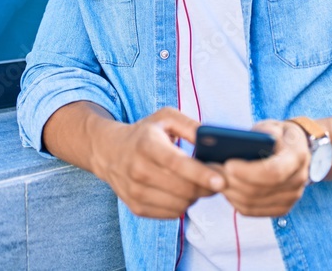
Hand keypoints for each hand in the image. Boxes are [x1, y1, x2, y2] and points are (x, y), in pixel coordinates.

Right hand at [92, 107, 225, 218]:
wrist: (109, 152)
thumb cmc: (145, 132)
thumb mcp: (165, 117)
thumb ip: (191, 126)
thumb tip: (214, 141)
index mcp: (147, 145)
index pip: (177, 164)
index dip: (201, 174)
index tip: (222, 181)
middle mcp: (138, 170)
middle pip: (183, 189)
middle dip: (207, 187)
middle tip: (219, 179)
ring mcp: (135, 192)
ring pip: (181, 205)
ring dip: (196, 196)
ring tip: (196, 182)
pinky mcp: (136, 208)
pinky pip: (172, 214)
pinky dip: (183, 205)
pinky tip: (181, 191)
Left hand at [218, 120, 310, 216]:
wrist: (294, 149)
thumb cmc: (278, 135)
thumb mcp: (272, 126)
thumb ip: (261, 133)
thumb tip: (241, 143)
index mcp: (297, 156)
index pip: (273, 172)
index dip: (248, 172)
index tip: (228, 164)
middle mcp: (299, 180)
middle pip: (258, 190)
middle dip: (232, 182)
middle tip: (211, 171)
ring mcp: (291, 197)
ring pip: (252, 203)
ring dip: (229, 192)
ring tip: (213, 179)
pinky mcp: (282, 208)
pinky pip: (252, 210)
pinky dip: (234, 201)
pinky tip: (224, 189)